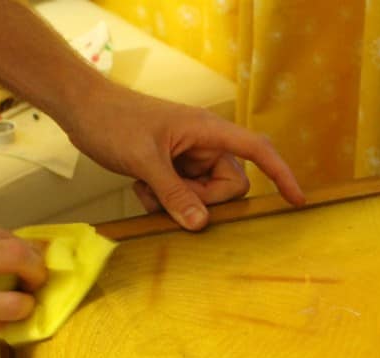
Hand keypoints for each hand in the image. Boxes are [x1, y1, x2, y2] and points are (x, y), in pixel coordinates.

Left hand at [63, 80, 305, 230]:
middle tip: (168, 195)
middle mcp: (205, 145)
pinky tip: (141, 187)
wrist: (83, 111)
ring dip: (177, 202)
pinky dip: (164, 200)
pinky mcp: (174, 170)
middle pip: (229, 187)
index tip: (296, 200)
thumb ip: (174, 193)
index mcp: (208, 131)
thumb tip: (201, 224)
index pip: (257, 150)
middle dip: (202, 200)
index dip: (280, 174)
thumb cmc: (115, 121)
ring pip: (204, 197)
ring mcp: (190, 159)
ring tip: (146, 188)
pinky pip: (184, 197)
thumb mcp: (144, 160)